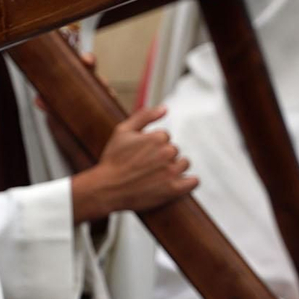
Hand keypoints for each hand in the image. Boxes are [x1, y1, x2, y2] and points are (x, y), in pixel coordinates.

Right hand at [69, 105, 197, 221]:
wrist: (105, 189)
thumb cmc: (112, 160)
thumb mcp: (122, 132)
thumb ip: (144, 116)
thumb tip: (164, 108)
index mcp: (158, 137)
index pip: (165, 138)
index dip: (152, 146)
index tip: (141, 155)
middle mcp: (167, 152)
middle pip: (174, 151)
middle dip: (162, 157)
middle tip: (146, 168)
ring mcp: (171, 171)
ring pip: (184, 164)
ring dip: (174, 168)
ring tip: (156, 176)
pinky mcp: (173, 189)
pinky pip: (193, 182)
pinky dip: (189, 182)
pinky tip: (178, 183)